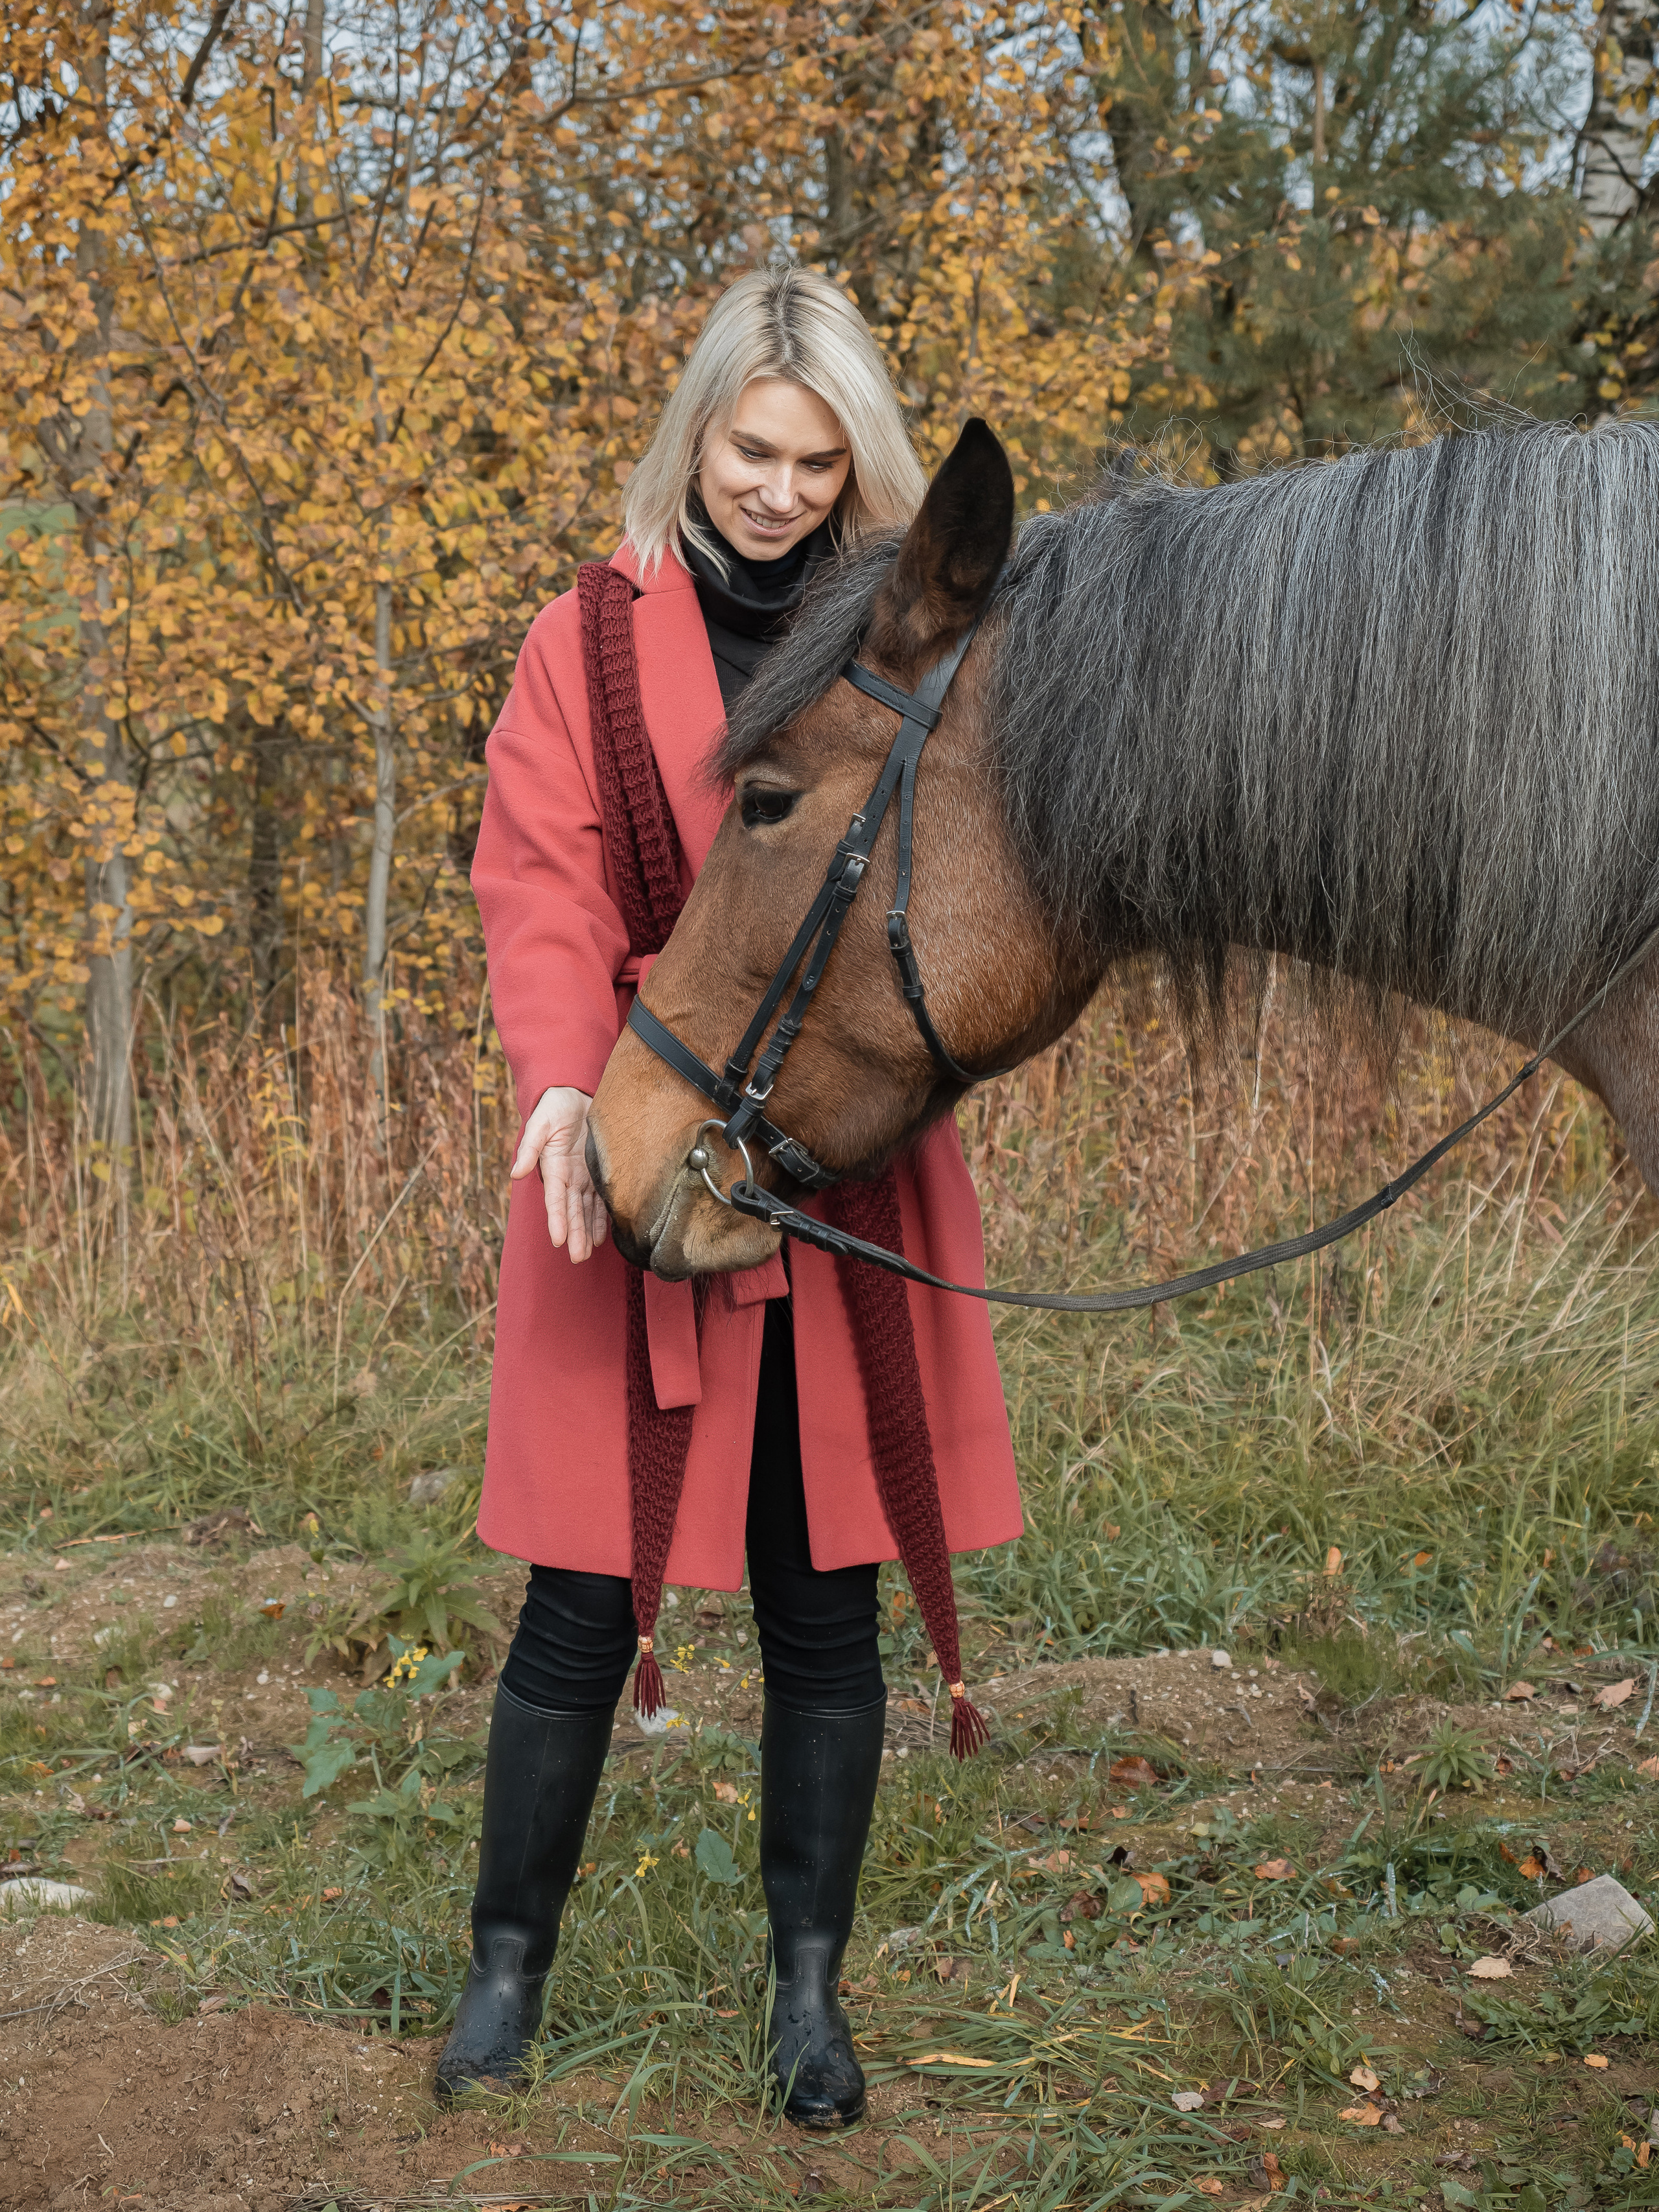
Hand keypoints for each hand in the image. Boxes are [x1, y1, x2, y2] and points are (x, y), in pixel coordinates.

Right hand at [511, 1086, 609, 1262]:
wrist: (575, 1093)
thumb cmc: (554, 1106)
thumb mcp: (540, 1123)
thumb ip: (530, 1147)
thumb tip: (515, 1173)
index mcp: (553, 1167)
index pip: (555, 1198)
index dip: (556, 1219)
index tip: (558, 1240)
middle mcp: (568, 1176)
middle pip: (572, 1210)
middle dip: (575, 1234)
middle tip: (578, 1258)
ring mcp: (584, 1176)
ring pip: (586, 1209)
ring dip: (587, 1231)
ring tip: (589, 1253)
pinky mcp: (599, 1171)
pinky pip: (601, 1198)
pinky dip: (602, 1217)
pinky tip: (604, 1235)